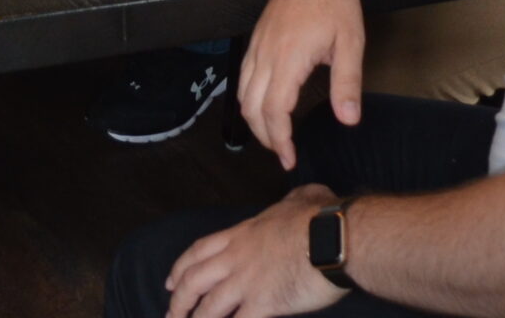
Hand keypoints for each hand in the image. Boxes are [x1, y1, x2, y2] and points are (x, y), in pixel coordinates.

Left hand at [166, 187, 347, 317]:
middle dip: (178, 300)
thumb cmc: (321, 217)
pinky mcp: (263, 304)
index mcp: (242, 234)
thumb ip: (290, 201)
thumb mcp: (300, 198)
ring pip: (208, 306)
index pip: (200, 250)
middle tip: (171, 314)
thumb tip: (297, 199)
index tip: (170, 281)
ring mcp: (247, 282)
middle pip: (194, 280)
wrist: (334, 237)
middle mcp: (237, 258)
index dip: (181, 267)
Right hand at [239, 0, 365, 160]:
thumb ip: (347, 83)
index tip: (290, 157)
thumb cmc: (335, 3)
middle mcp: (266, 53)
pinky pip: (243, 76)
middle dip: (265, 136)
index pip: (274, 110)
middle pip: (251, 107)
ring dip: (254, 119)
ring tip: (274, 136)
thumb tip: (348, 120)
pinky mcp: (256, 39)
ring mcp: (257, 45)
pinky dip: (248, 98)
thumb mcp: (351, 43)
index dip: (279, 139)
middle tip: (284, 153)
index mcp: (288, 57)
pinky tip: (264, 105)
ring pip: (242, 93)